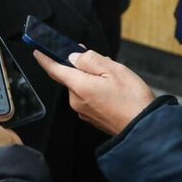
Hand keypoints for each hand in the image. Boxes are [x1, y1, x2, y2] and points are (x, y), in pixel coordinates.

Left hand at [34, 49, 154, 135]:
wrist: (144, 129)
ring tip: (115, 82)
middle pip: (72, 77)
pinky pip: (88, 98)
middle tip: (105, 65)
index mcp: (79, 86)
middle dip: (83, 68)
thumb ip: (90, 60)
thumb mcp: (114, 70)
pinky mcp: (91, 118)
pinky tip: (114, 93)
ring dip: (92, 80)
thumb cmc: (132, 100)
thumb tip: (74, 57)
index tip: (37, 52)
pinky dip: (96, 91)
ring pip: (82, 87)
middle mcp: (76, 100)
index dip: (45, 59)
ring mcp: (83, 111)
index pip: (55, 70)